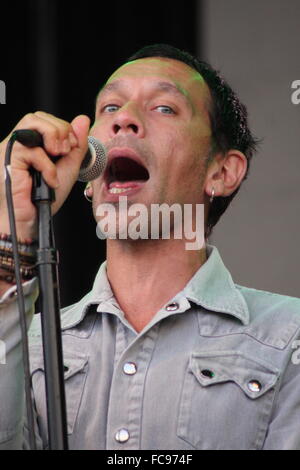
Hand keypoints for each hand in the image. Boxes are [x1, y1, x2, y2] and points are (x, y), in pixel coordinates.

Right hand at [0, 111, 89, 239]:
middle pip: (38, 116)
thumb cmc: (44, 199)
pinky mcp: (9, 159)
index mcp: (31, 144)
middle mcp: (19, 144)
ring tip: (58, 155)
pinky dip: (48, 166)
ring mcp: (11, 150)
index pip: (46, 120)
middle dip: (60, 130)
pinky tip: (50, 181)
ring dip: (54, 136)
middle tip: (66, 151)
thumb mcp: (68, 167)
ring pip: (32, 121)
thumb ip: (76, 145)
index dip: (64, 128)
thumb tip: (82, 119)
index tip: (72, 147)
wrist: (32, 220)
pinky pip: (33, 151)